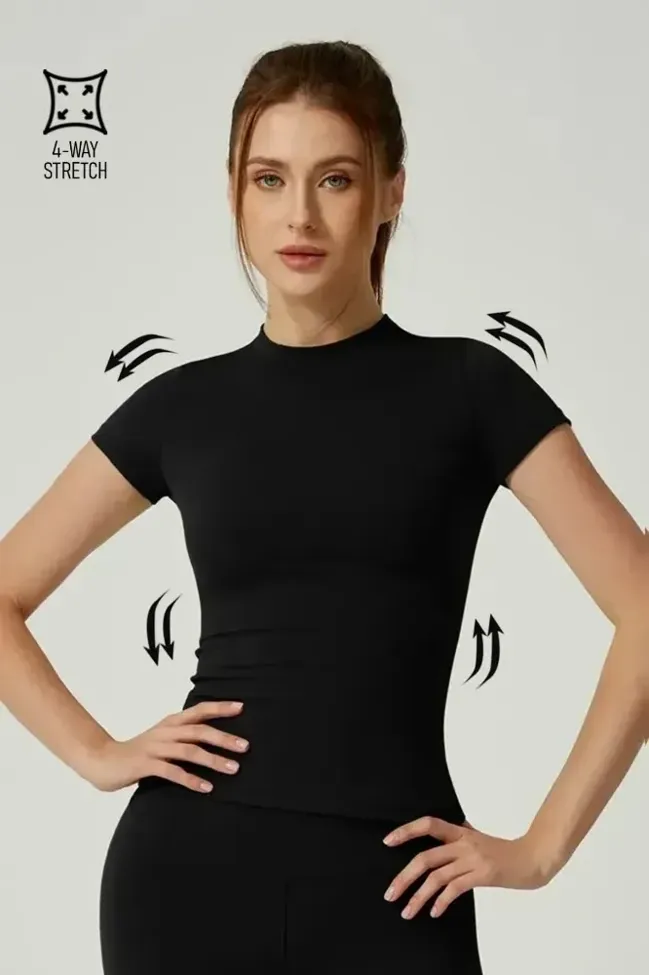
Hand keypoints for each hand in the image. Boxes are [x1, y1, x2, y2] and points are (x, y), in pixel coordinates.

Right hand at [83, 700, 248, 792]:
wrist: (103, 760)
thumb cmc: (138, 751)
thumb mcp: (163, 738)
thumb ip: (183, 736)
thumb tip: (212, 740)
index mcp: (171, 722)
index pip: (199, 711)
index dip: (220, 708)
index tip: (241, 707)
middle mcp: (166, 732)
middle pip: (200, 731)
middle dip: (224, 738)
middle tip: (245, 747)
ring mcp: (155, 748)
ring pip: (190, 751)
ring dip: (213, 760)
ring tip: (233, 768)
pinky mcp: (146, 765)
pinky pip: (172, 772)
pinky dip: (191, 779)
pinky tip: (206, 787)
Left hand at [381, 815, 550, 919]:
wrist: (533, 858)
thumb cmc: (506, 850)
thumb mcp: (479, 837)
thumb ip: (461, 835)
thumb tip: (444, 834)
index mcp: (460, 831)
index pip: (428, 824)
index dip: (406, 831)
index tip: (387, 841)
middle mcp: (463, 843)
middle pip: (425, 857)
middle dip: (404, 877)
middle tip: (390, 893)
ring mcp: (472, 859)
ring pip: (437, 877)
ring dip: (418, 897)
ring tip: (407, 912)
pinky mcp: (482, 875)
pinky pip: (455, 889)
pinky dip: (441, 902)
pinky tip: (434, 912)